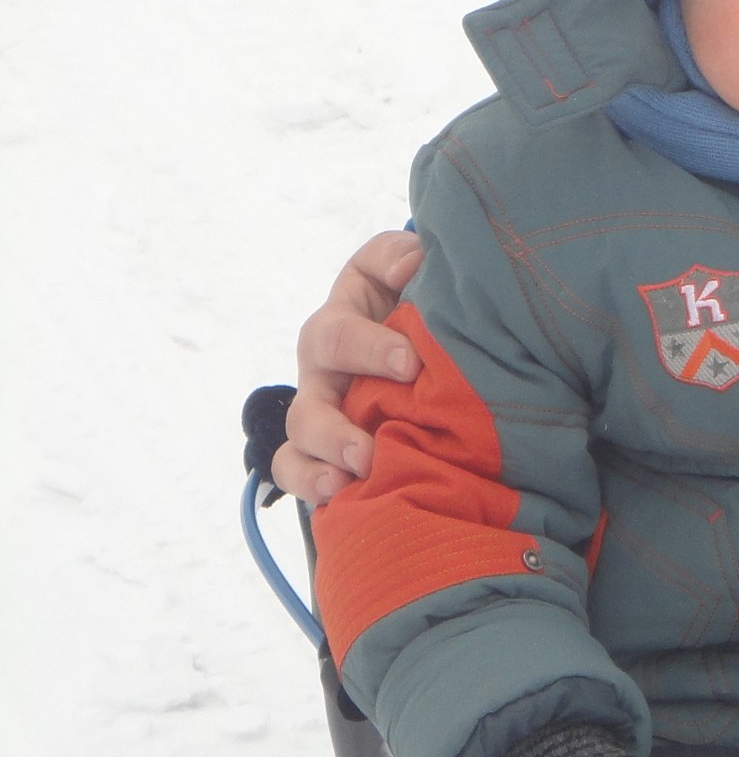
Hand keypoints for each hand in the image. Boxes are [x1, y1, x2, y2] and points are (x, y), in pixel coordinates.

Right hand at [275, 230, 423, 502]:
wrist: (421, 336)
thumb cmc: (410, 298)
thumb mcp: (402, 267)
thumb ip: (399, 256)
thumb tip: (410, 266)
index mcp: (339, 323)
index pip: (339, 334)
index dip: (371, 349)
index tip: (411, 364)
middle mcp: (323, 371)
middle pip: (309, 406)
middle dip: (336, 428)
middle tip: (369, 449)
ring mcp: (321, 411)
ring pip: (298, 442)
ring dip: (319, 465)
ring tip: (350, 482)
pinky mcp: (326, 447)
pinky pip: (298, 472)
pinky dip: (313, 487)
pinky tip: (342, 499)